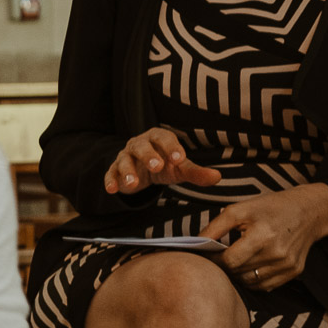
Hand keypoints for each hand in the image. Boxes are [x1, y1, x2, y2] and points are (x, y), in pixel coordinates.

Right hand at [103, 127, 220, 194]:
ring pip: (124, 160)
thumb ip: (196, 172)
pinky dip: (110, 181)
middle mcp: (139, 144)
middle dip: (148, 156)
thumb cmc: (165, 163)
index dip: (171, 147)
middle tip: (157, 167)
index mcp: (158, 138)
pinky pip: (110, 173)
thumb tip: (217, 177)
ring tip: (134, 183)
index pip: (164, 138)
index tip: (179, 159)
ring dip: (128, 171)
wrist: (143, 170)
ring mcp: (125, 156)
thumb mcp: (180, 168)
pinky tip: (113, 189)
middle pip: (141, 146)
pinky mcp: (114, 170)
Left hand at [202, 184, 327, 291]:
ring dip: (237, 274)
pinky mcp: (294, 272)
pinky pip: (264, 285)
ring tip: (233, 260)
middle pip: (238, 272)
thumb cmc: (270, 207)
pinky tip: (249, 266)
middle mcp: (277, 254)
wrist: (309, 211)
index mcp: (263, 236)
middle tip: (217, 257)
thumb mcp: (239, 209)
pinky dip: (252, 279)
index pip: (229, 261)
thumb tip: (195, 243)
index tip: (205, 255)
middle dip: (223, 267)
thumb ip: (214, 227)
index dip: (213, 260)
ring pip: (249, 281)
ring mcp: (287, 265)